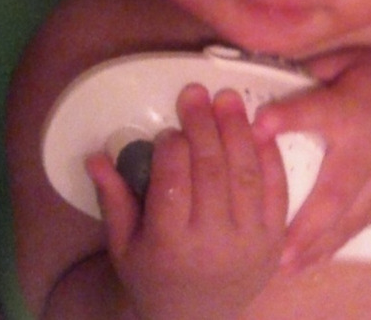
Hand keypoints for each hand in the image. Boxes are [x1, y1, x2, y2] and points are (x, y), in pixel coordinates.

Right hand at [87, 84, 288, 319]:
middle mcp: (213, 245)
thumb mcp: (123, 246)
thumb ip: (113, 199)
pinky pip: (276, 189)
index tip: (169, 127)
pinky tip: (257, 127)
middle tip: (196, 92)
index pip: (173, 185)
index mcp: (170, 246)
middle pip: (211, 172)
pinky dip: (269, 155)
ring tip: (226, 99)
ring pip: (246, 174)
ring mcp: (249, 242)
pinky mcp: (275, 241)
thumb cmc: (154, 278)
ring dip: (237, 130)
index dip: (172, 149)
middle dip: (204, 126)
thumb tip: (95, 155)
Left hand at [252, 48, 370, 272]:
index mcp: (352, 108)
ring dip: (318, 243)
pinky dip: (338, 242)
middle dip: (307, 221)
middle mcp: (366, 149)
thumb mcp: (354, 58)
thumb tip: (271, 82)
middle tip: (277, 247)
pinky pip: (362, 223)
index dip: (288, 117)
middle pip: (335, 189)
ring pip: (349, 217)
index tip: (258, 127)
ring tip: (286, 266)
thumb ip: (314, 72)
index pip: (316, 112)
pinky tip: (315, 260)